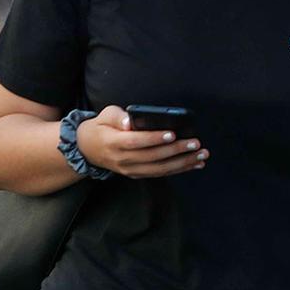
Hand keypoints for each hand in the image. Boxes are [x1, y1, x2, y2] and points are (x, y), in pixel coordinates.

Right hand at [77, 106, 207, 177]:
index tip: (172, 134)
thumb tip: (130, 121)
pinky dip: (179, 169)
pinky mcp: (136, 174)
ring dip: (182, 163)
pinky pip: (160, 174)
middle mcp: (122, 160)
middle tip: (195, 143)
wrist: (88, 149)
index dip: (153, 139)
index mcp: (113, 143)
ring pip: (159, 169)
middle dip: (176, 151)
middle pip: (152, 157)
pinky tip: (195, 164)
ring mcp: (130, 170)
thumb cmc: (101, 127)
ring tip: (201, 155)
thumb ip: (117, 117)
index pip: (135, 142)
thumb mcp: (104, 115)